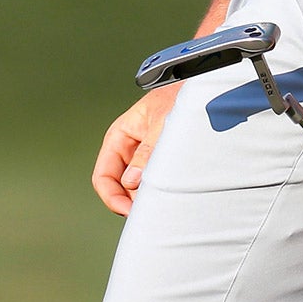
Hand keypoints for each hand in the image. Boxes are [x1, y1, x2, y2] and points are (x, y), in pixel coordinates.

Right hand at [92, 85, 179, 214]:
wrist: (199, 89)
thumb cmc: (177, 97)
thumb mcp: (162, 123)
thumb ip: (147, 152)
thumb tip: (131, 181)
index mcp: (118, 137)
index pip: (103, 176)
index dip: (112, 197)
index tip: (130, 211)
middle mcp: (127, 149)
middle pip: (118, 187)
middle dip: (132, 201)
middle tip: (152, 208)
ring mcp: (142, 157)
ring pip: (135, 188)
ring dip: (146, 197)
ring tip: (165, 198)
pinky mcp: (158, 163)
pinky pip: (152, 183)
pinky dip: (158, 191)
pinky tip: (170, 192)